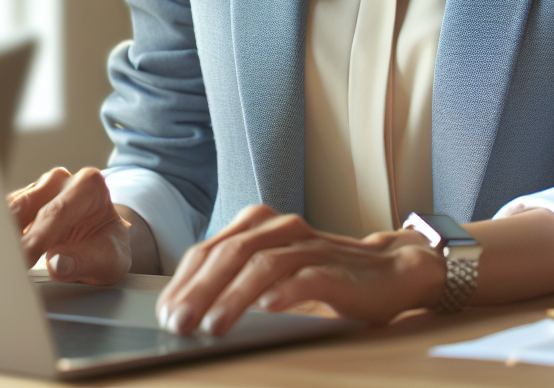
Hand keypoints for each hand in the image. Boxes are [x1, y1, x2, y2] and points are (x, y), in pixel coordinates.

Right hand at [7, 167, 132, 284]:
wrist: (102, 243)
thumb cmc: (107, 247)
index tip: (20, 261)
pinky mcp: (20, 205)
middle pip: (26, 206)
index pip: (56, 212)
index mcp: (88, 185)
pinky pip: (0, 219)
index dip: (36, 239)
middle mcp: (60, 181)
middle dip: (10, 237)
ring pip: (8, 211)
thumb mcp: (109, 260)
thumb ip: (85, 261)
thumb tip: (57, 264)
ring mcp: (38, 190)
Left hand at [155, 204, 445, 335]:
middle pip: (231, 253)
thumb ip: (236, 281)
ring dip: (233, 297)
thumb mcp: (273, 274)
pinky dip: (285, 292)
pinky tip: (269, 309)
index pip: (209, 249)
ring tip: (213, 327)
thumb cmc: (323, 275)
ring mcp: (310, 246)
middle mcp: (281, 228)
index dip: (184, 281)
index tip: (165, 314)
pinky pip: (307, 276)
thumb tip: (186, 310)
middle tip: (179, 324)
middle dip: (200, 290)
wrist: (388, 271)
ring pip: (263, 263)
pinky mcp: (337, 269)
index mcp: (259, 226)